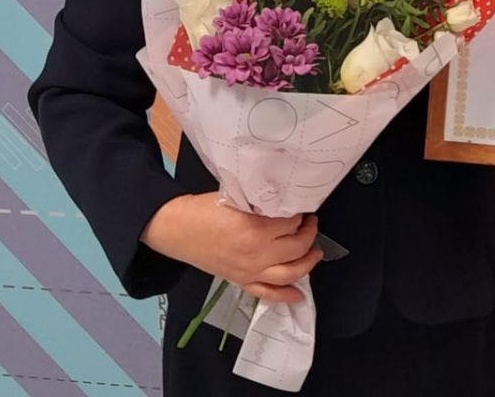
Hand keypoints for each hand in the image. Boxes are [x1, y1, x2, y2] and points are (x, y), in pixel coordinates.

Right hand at [141, 193, 322, 302]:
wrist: (178, 229)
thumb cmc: (204, 209)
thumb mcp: (236, 198)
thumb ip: (261, 203)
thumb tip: (284, 203)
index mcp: (256, 229)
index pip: (291, 223)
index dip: (300, 214)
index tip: (302, 207)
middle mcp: (257, 254)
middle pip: (296, 248)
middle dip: (309, 234)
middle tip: (311, 223)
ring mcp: (250, 271)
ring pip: (290, 273)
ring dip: (308, 263)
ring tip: (316, 252)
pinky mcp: (242, 281)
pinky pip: (268, 293)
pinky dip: (286, 296)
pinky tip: (300, 294)